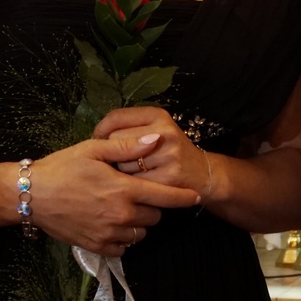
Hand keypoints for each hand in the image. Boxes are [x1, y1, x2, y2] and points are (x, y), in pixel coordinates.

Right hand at [24, 137, 197, 256]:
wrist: (31, 196)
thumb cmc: (62, 168)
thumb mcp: (93, 150)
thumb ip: (127, 147)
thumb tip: (155, 140)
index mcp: (124, 189)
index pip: (166, 196)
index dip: (183, 197)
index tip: (195, 197)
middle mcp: (121, 215)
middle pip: (155, 216)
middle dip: (151, 205)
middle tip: (134, 193)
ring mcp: (109, 233)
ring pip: (141, 233)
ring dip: (138, 223)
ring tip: (121, 208)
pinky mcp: (97, 246)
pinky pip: (124, 247)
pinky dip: (123, 238)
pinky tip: (111, 224)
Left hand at [95, 107, 212, 203]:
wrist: (203, 174)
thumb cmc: (172, 151)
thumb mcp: (156, 129)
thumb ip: (129, 126)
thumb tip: (97, 136)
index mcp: (158, 115)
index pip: (116, 117)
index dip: (101, 130)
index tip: (99, 140)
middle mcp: (163, 132)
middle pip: (116, 140)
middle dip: (115, 152)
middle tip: (123, 159)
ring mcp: (167, 156)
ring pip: (122, 163)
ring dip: (122, 171)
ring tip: (137, 171)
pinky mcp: (166, 179)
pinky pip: (133, 182)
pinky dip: (132, 185)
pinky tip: (141, 184)